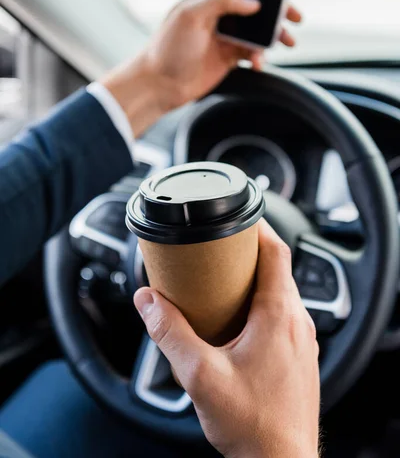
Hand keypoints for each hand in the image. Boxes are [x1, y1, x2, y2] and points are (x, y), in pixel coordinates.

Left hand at [101, 0, 301, 136]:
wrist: (160, 86)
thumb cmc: (168, 48)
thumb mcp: (190, 15)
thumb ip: (220, 0)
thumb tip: (252, 2)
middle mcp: (219, 12)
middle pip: (256, 2)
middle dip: (278, 8)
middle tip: (295, 16)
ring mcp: (225, 35)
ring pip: (259, 29)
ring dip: (274, 34)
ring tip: (287, 42)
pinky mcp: (229, 56)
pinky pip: (254, 52)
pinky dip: (261, 56)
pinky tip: (259, 63)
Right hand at [134, 219, 319, 457]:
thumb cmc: (253, 426)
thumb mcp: (200, 375)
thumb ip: (170, 334)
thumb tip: (147, 302)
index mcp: (279, 315)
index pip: (277, 252)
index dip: (258, 227)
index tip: (239, 217)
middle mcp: (298, 323)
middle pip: (277, 269)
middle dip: (249, 253)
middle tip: (220, 249)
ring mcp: (303, 340)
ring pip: (282, 292)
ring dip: (256, 280)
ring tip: (224, 282)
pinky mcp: (300, 356)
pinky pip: (285, 315)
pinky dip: (263, 304)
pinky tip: (240, 321)